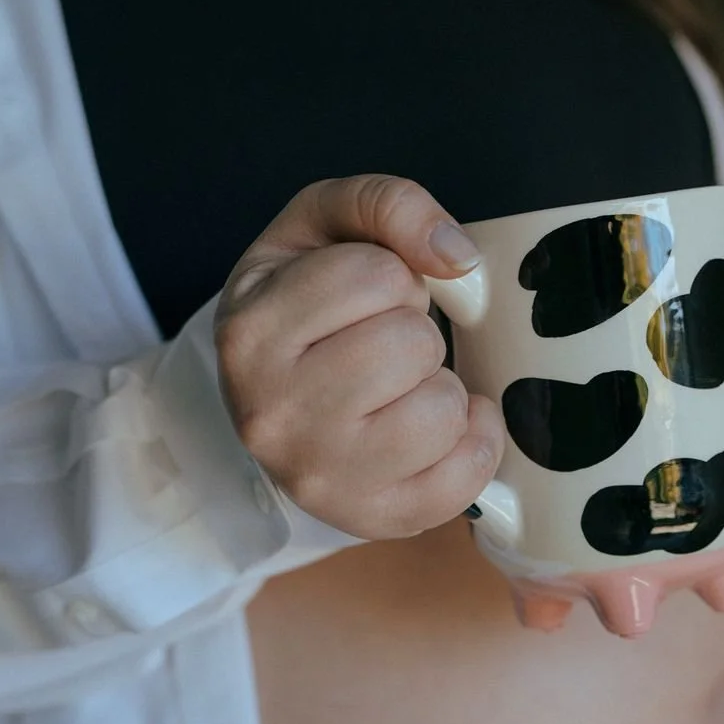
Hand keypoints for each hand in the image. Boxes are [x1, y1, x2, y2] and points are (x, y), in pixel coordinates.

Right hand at [215, 176, 504, 539]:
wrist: (272, 401)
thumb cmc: (303, 306)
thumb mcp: (322, 228)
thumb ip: (387, 205)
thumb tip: (459, 258)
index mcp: (250, 332)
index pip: (375, 275)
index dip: (389, 276)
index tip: (362, 298)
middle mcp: (272, 414)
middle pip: (411, 344)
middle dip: (414, 332)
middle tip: (380, 347)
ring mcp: (320, 477)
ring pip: (441, 409)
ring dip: (439, 386)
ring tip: (400, 389)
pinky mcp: (370, 518)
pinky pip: (467, 475)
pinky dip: (473, 442)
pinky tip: (438, 428)